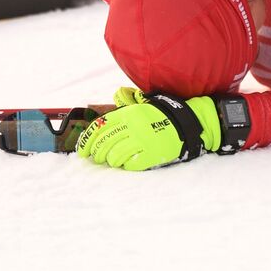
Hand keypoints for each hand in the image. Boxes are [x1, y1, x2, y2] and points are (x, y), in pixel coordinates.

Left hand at [75, 88, 221, 170]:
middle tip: (96, 157)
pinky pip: (131, 164)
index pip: (100, 128)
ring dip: (111, 160)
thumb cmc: (162, 115)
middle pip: (104, 143)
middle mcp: (134, 127)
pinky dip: (126, 165)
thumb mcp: (142, 105)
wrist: (188, 123)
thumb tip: (109, 107)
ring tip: (112, 160)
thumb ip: (124, 106)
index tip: (82, 150)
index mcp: (129, 113)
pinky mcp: (152, 154)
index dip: (87, 140)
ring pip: (115, 156)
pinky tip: (127, 162)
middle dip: (97, 153)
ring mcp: (143, 141)